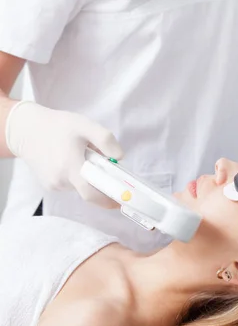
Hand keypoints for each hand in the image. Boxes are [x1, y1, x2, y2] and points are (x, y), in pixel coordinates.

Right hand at [5, 101, 123, 207]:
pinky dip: (77, 175)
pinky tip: (71, 158)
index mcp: (70, 167)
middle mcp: (60, 181)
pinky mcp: (49, 185)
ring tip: (83, 154)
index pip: (91, 193)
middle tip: (105, 166)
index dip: (108, 199)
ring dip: (88, 176)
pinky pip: (71, 184)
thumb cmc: (58, 127)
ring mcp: (53, 185)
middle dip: (100, 182)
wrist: (27, 131)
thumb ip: (105, 140)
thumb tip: (119, 157)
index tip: (122, 200)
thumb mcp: (85, 125)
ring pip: (80, 186)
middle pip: (88, 190)